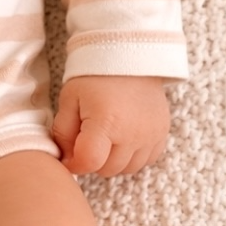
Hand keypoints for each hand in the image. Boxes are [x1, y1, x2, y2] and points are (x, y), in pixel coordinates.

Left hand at [51, 75, 170, 177]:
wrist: (129, 56)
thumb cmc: (95, 76)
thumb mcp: (70, 99)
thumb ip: (63, 132)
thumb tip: (65, 159)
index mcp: (106, 122)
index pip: (89, 162)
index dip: (75, 163)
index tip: (69, 154)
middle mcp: (132, 133)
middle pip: (107, 169)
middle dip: (93, 160)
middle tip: (87, 138)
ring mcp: (150, 135)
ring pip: (127, 169)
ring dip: (113, 160)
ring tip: (106, 136)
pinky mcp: (162, 134)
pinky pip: (145, 161)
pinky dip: (132, 156)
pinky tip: (123, 137)